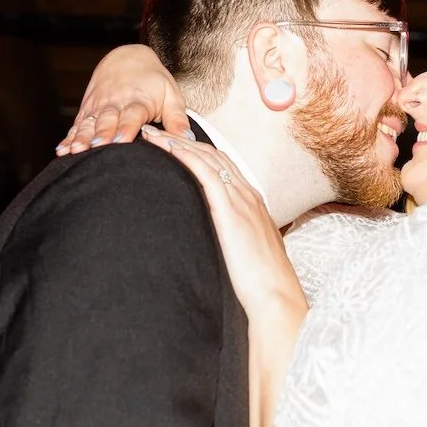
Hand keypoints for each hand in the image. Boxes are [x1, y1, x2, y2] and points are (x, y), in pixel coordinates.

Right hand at [57, 45, 190, 154]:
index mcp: (138, 100)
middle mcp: (116, 102)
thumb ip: (178, 120)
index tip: (121, 141)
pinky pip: (77, 125)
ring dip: (82, 137)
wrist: (128, 58)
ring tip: (75, 151)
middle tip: (96, 148)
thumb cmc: (154, 82)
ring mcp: (99, 106)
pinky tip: (62, 150)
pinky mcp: (88, 110)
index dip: (126, 128)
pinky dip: (70, 137)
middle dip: (101, 134)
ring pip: (90, 123)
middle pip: (108, 120)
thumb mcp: (172, 96)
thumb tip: (187, 141)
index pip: (132, 115)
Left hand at [142, 128, 306, 324]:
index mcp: (251, 202)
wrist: (275, 296)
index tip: (171, 143)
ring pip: (207, 159)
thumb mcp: (245, 251)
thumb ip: (231, 237)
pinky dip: (187, 157)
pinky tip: (170, 149)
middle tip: (153, 129)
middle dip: (181, 139)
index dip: (195, 150)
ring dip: (178, 142)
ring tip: (151, 134)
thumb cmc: (260, 282)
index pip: (221, 164)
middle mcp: (248, 194)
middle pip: (212, 155)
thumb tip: (212, 240)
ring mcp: (242, 200)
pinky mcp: (232, 211)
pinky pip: (208, 175)